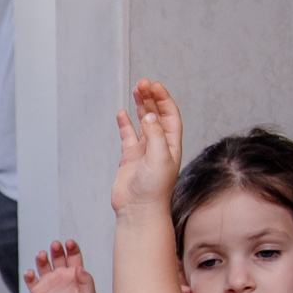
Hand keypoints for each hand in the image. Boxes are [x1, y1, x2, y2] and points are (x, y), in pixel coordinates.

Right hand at [24, 239, 96, 292]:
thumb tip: (79, 268)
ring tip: (42, 255)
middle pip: (57, 256)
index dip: (71, 248)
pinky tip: (30, 273)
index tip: (69, 243)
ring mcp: (48, 281)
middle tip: (55, 245)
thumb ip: (86, 280)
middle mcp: (61, 274)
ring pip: (43, 264)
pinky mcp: (37, 290)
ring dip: (41, 258)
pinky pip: (31, 280)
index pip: (73, 255)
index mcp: (74, 273)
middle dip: (56, 250)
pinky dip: (29, 275)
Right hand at [112, 79, 182, 214]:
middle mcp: (159, 144)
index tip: (154, 86)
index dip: (163, 99)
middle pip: (157, 114)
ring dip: (141, 106)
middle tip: (143, 83)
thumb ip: (155, 136)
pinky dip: (125, 124)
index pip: (170, 115)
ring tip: (136, 90)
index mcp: (171, 144)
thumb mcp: (160, 159)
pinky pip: (128, 136)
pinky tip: (122, 113)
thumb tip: (150, 115)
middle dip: (151, 98)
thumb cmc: (154, 189)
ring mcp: (143, 150)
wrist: (139, 209)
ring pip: (143, 122)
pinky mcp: (129, 157)